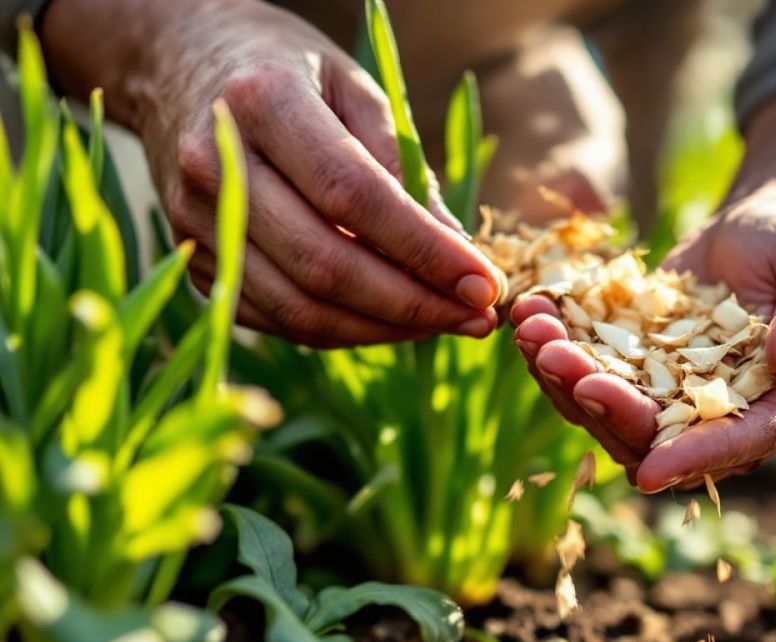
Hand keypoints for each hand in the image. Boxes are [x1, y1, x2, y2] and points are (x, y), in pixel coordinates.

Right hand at [44, 0, 504, 347]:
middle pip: (324, 264)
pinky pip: (275, 318)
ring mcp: (194, 218)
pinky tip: (391, 322)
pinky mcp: (194, 257)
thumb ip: (404, 166)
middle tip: (477, 319)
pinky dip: (342, 331)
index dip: (425, 251)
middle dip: (413, 305)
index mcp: (264, 101)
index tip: (483, 285)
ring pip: (298, 308)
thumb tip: (457, 252)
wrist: (178, 62)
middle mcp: (216, 163)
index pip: (354, 197)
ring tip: (444, 326)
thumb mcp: (356, 87)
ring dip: (382, 331)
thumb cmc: (287, 69)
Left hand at [513, 186, 775, 490]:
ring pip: (607, 412)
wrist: (752, 231)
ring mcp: (666, 395)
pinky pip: (587, 373)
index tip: (650, 473)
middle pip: (654, 436)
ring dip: (564, 378)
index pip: (737, 445)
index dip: (694, 460)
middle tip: (562, 361)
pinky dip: (554, 348)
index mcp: (774, 407)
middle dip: (605, 405)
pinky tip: (529, 311)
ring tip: (532, 329)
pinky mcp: (632, 368)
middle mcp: (715, 416)